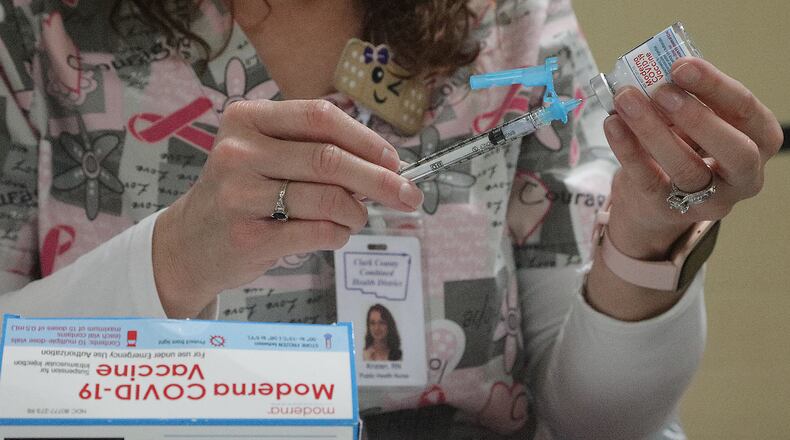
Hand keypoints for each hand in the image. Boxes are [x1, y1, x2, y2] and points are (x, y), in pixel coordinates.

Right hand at [151, 99, 422, 316]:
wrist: (190, 242)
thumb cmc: (241, 193)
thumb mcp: (263, 154)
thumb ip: (313, 149)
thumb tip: (384, 163)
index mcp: (247, 119)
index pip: (321, 117)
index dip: (366, 138)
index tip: (395, 159)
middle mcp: (239, 152)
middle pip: (330, 160)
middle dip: (380, 179)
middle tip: (408, 195)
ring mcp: (240, 195)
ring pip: (328, 199)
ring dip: (356, 213)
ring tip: (355, 218)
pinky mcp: (249, 237)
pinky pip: (318, 232)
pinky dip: (338, 235)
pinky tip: (333, 234)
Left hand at [602, 57, 782, 259]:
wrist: (655, 200)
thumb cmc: (684, 146)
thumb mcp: (692, 120)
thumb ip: (682, 97)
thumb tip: (652, 70)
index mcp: (758, 140)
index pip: (746, 110)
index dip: (715, 85)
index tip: (681, 65)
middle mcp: (744, 176)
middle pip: (734, 150)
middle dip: (697, 117)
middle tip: (661, 91)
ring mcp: (708, 199)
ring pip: (686, 168)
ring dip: (652, 130)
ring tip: (625, 100)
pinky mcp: (668, 209)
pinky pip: (647, 179)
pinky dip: (627, 149)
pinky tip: (612, 123)